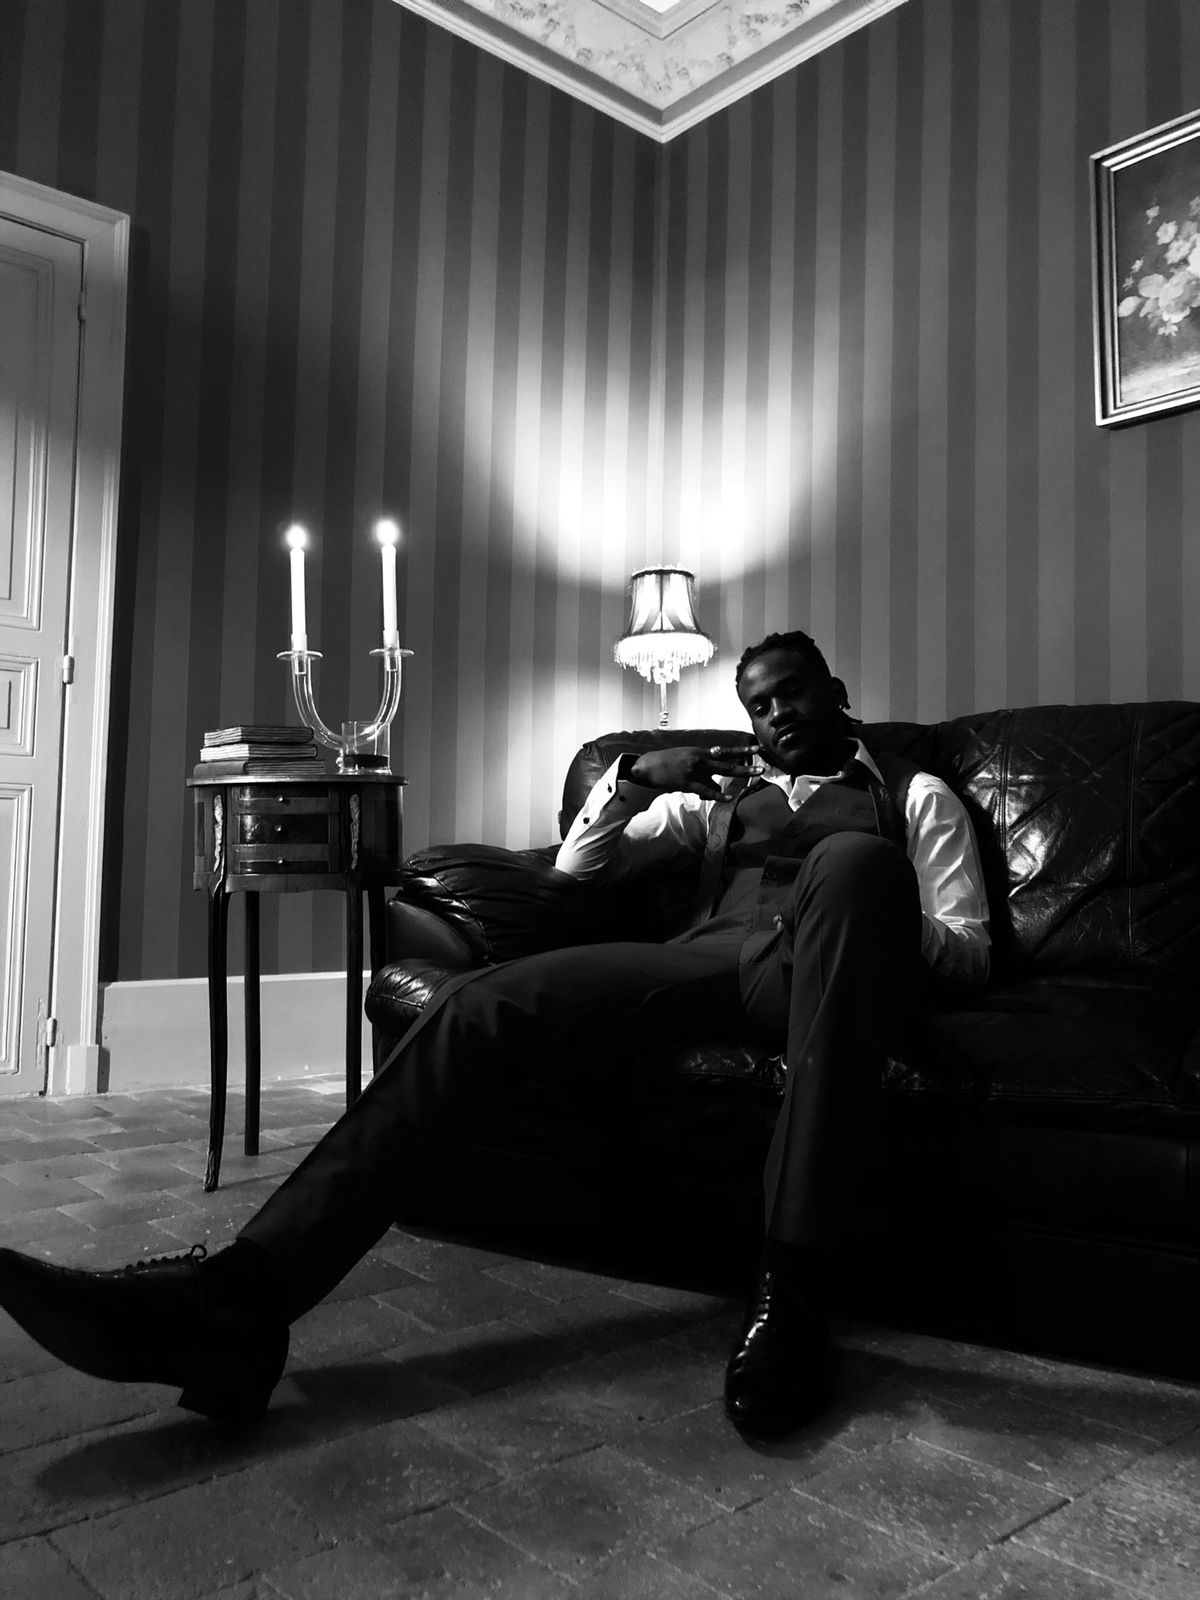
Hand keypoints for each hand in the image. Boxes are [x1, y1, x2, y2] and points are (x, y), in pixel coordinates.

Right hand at [629, 745, 757, 799]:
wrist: (648, 765)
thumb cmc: (668, 762)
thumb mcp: (687, 757)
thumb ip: (704, 767)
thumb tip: (716, 784)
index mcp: (701, 751)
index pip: (727, 751)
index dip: (743, 750)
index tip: (758, 748)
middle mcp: (701, 759)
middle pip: (729, 765)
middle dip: (746, 768)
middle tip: (762, 769)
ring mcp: (695, 771)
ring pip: (719, 779)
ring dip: (729, 787)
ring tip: (743, 788)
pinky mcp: (688, 783)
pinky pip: (707, 791)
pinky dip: (719, 795)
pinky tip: (729, 798)